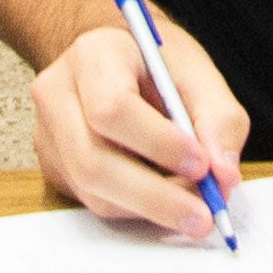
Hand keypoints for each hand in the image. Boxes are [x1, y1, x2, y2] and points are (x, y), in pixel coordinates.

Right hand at [30, 15, 254, 242]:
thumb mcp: (199, 75)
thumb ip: (220, 121)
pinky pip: (92, 200)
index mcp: (93, 57)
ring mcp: (49, 134)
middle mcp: (58, 94)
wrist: (121, 62)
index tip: (202, 164)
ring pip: (92, 189)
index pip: (112, 108)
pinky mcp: (54, 166)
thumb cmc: (159, 65)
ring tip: (193, 210)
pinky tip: (165, 200)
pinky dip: (135, 209)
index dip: (158, 143)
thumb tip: (223, 177)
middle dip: (155, 196)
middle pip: (93, 160)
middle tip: (203, 215)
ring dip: (148, 208)